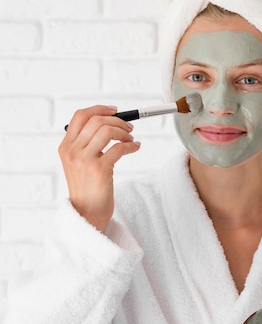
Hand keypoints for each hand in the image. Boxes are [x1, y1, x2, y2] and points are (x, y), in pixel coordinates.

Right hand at [58, 105, 139, 231]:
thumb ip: (87, 144)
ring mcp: (84, 160)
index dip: (99, 109)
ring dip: (124, 132)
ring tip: (131, 139)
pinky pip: (119, 148)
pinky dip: (131, 145)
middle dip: (117, 121)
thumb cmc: (87, 188)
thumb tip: (110, 122)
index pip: (80, 116)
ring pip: (107, 130)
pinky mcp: (99, 169)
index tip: (114, 111)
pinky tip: (135, 148)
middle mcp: (72, 151)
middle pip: (96, 121)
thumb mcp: (79, 163)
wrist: (86, 214)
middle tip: (129, 128)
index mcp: (66, 147)